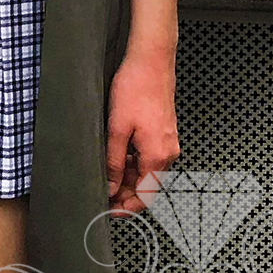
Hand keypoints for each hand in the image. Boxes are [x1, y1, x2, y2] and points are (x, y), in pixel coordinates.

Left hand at [105, 47, 179, 215]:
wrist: (151, 61)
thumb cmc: (136, 88)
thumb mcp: (117, 128)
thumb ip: (114, 161)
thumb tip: (111, 186)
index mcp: (157, 156)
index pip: (145, 196)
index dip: (127, 208)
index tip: (111, 211)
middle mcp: (167, 152)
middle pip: (147, 184)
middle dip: (126, 192)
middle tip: (104, 193)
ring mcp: (168, 141)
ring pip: (148, 169)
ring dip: (129, 175)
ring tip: (108, 173)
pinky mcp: (164, 131)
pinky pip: (150, 155)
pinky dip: (135, 160)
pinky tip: (119, 155)